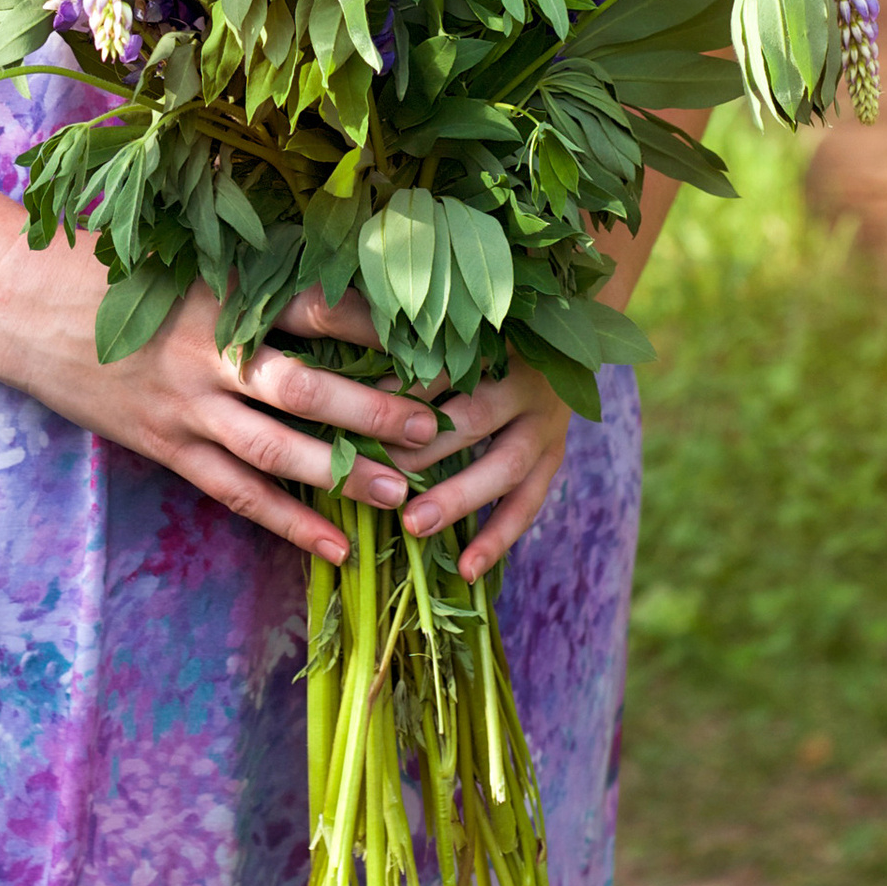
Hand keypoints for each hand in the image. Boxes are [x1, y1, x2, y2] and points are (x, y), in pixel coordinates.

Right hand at [0, 242, 441, 565]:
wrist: (15, 300)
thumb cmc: (100, 261)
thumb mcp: (177, 248)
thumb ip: (243, 262)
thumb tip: (316, 258)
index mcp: (221, 295)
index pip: (315, 310)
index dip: (377, 328)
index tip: (432, 340)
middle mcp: (210, 353)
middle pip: (307, 387)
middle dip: (375, 410)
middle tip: (439, 427)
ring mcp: (186, 407)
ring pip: (277, 450)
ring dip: (342, 474)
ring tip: (403, 494)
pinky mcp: (165, 446)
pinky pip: (235, 493)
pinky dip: (288, 522)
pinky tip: (334, 545)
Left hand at [282, 290, 568, 580]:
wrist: (562, 325)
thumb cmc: (474, 325)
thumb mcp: (444, 316)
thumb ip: (391, 327)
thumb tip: (323, 326)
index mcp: (494, 337)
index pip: (441, 364)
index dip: (397, 388)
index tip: (349, 411)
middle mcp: (525, 379)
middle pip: (473, 416)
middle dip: (423, 448)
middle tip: (375, 474)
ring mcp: (546, 421)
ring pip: (505, 466)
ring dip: (457, 498)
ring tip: (413, 525)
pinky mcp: (554, 453)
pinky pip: (529, 502)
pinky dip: (498, 538)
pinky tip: (465, 569)